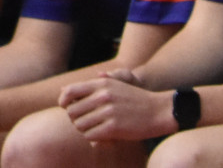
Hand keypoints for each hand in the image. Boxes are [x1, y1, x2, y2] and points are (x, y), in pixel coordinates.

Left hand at [59, 69, 173, 142]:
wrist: (159, 111)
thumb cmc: (134, 99)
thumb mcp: (113, 85)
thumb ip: (90, 87)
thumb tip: (64, 90)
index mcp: (100, 84)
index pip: (69, 91)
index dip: (63, 101)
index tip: (65, 108)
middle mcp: (102, 96)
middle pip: (71, 111)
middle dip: (75, 119)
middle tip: (85, 123)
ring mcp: (108, 111)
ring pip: (79, 125)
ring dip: (84, 131)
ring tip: (95, 130)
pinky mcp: (114, 127)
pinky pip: (90, 136)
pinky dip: (93, 139)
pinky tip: (103, 138)